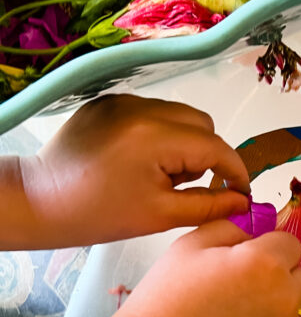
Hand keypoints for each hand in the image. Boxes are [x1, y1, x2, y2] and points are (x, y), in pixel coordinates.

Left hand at [20, 94, 250, 246]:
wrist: (40, 199)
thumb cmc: (99, 214)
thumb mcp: (161, 215)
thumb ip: (209, 205)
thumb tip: (244, 202)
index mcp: (155, 136)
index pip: (215, 146)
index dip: (235, 170)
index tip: (241, 192)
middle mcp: (142, 108)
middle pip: (201, 123)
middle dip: (206, 154)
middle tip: (186, 186)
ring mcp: (123, 100)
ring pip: (179, 116)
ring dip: (183, 143)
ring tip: (158, 175)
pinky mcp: (108, 102)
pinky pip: (151, 113)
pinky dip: (158, 135)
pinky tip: (137, 162)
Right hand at [116, 221, 300, 316]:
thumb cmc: (166, 301)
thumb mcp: (190, 246)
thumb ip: (230, 228)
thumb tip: (253, 229)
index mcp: (265, 263)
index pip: (290, 244)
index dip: (269, 248)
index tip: (250, 258)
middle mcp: (284, 298)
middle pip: (299, 278)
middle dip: (279, 277)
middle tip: (241, 288)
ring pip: (290, 313)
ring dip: (271, 310)